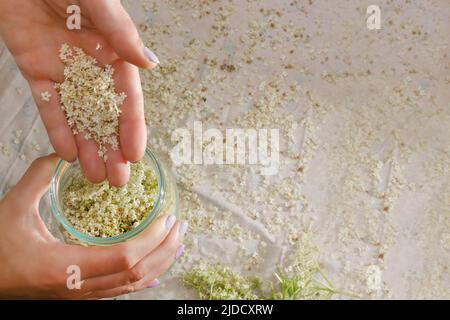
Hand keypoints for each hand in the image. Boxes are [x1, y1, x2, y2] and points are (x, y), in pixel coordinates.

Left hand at [0, 0, 156, 185]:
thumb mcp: (97, 1)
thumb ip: (121, 32)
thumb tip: (149, 64)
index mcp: (113, 50)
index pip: (127, 96)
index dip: (133, 127)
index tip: (136, 154)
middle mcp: (92, 66)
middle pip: (105, 114)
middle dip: (112, 147)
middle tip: (117, 180)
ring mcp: (64, 70)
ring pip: (78, 116)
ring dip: (87, 147)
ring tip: (95, 177)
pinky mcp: (36, 71)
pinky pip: (48, 105)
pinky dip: (57, 128)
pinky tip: (66, 153)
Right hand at [0, 155, 186, 298]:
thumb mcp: (12, 208)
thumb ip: (38, 178)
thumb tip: (63, 155)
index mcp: (65, 267)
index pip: (124, 258)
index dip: (151, 239)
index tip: (166, 219)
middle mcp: (78, 288)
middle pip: (136, 274)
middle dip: (164, 249)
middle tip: (181, 226)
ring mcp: (81, 296)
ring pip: (131, 286)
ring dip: (159, 263)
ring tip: (177, 243)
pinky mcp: (80, 295)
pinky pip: (118, 292)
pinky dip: (142, 281)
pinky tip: (157, 273)